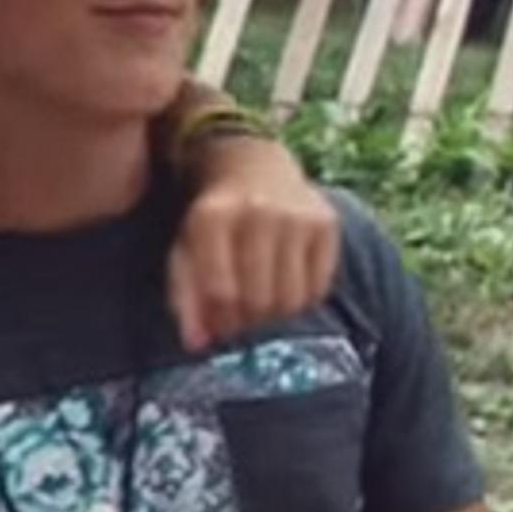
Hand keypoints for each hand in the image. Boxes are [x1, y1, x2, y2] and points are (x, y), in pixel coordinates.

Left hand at [168, 140, 339, 351]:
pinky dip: (301, 302)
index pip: (221, 291)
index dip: (220, 319)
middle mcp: (258, 211)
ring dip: (274, 316)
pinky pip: (318, 289)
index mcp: (212, 216)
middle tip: (241, 318)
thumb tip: (197, 344)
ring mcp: (297, 215)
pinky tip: (284, 287)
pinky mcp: (327, 223)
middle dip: (247, 320)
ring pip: (290, 299)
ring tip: (261, 304)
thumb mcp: (185, 250)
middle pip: (258, 299)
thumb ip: (185, 297)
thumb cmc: (212, 220)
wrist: (254, 167)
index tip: (219, 324)